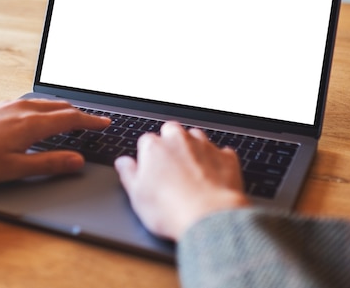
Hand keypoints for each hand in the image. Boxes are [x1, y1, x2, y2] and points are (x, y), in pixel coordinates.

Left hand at [0, 99, 109, 183]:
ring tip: (73, 115)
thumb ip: (49, 163)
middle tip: (95, 120)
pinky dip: (47, 107)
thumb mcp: (15, 168)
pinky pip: (32, 103)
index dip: (91, 122)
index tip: (105, 123)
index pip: (71, 119)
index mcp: (31, 124)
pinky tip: (40, 114)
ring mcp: (9, 106)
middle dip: (81, 114)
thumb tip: (76, 160)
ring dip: (64, 108)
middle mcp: (23, 110)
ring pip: (46, 103)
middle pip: (61, 107)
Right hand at [115, 122, 248, 240]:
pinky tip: (213, 177)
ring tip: (192, 172)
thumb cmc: (171, 209)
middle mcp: (179, 140)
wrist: (209, 218)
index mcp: (154, 147)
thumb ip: (128, 174)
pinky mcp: (227, 157)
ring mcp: (205, 146)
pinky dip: (217, 161)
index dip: (148, 156)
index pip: (146, 141)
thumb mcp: (137, 196)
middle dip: (170, 144)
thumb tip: (123, 162)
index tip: (151, 170)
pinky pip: (220, 152)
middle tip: (171, 168)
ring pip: (196, 137)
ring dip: (193, 149)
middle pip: (171, 131)